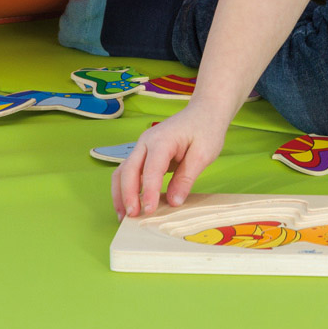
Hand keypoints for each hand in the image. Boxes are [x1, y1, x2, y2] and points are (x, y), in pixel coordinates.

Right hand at [111, 106, 227, 219]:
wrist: (205, 111)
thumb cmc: (206, 129)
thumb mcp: (204, 154)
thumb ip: (186, 178)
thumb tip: (173, 202)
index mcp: (163, 140)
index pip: (151, 169)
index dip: (148, 191)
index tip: (149, 211)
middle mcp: (146, 142)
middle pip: (128, 170)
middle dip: (127, 195)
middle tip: (132, 217)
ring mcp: (142, 146)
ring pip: (123, 171)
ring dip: (121, 193)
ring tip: (124, 216)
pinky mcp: (143, 153)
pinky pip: (128, 171)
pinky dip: (125, 188)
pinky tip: (129, 204)